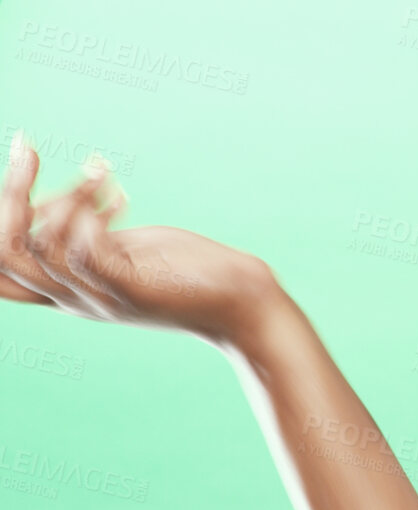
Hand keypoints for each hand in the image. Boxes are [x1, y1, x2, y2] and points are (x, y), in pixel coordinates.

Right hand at [1, 131, 286, 346]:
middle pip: (4, 253)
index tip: (24, 160)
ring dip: (65, 194)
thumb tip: (54, 198)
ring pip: (40, 248)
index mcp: (68, 289)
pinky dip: (90, 216)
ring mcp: (102, 299)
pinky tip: (118, 196)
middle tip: (27, 147)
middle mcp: (76, 299)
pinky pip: (84, 254)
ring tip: (99, 171)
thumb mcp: (124, 250)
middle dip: (9, 194)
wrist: (245, 307)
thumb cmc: (189, 272)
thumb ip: (85, 234)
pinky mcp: (132, 293)